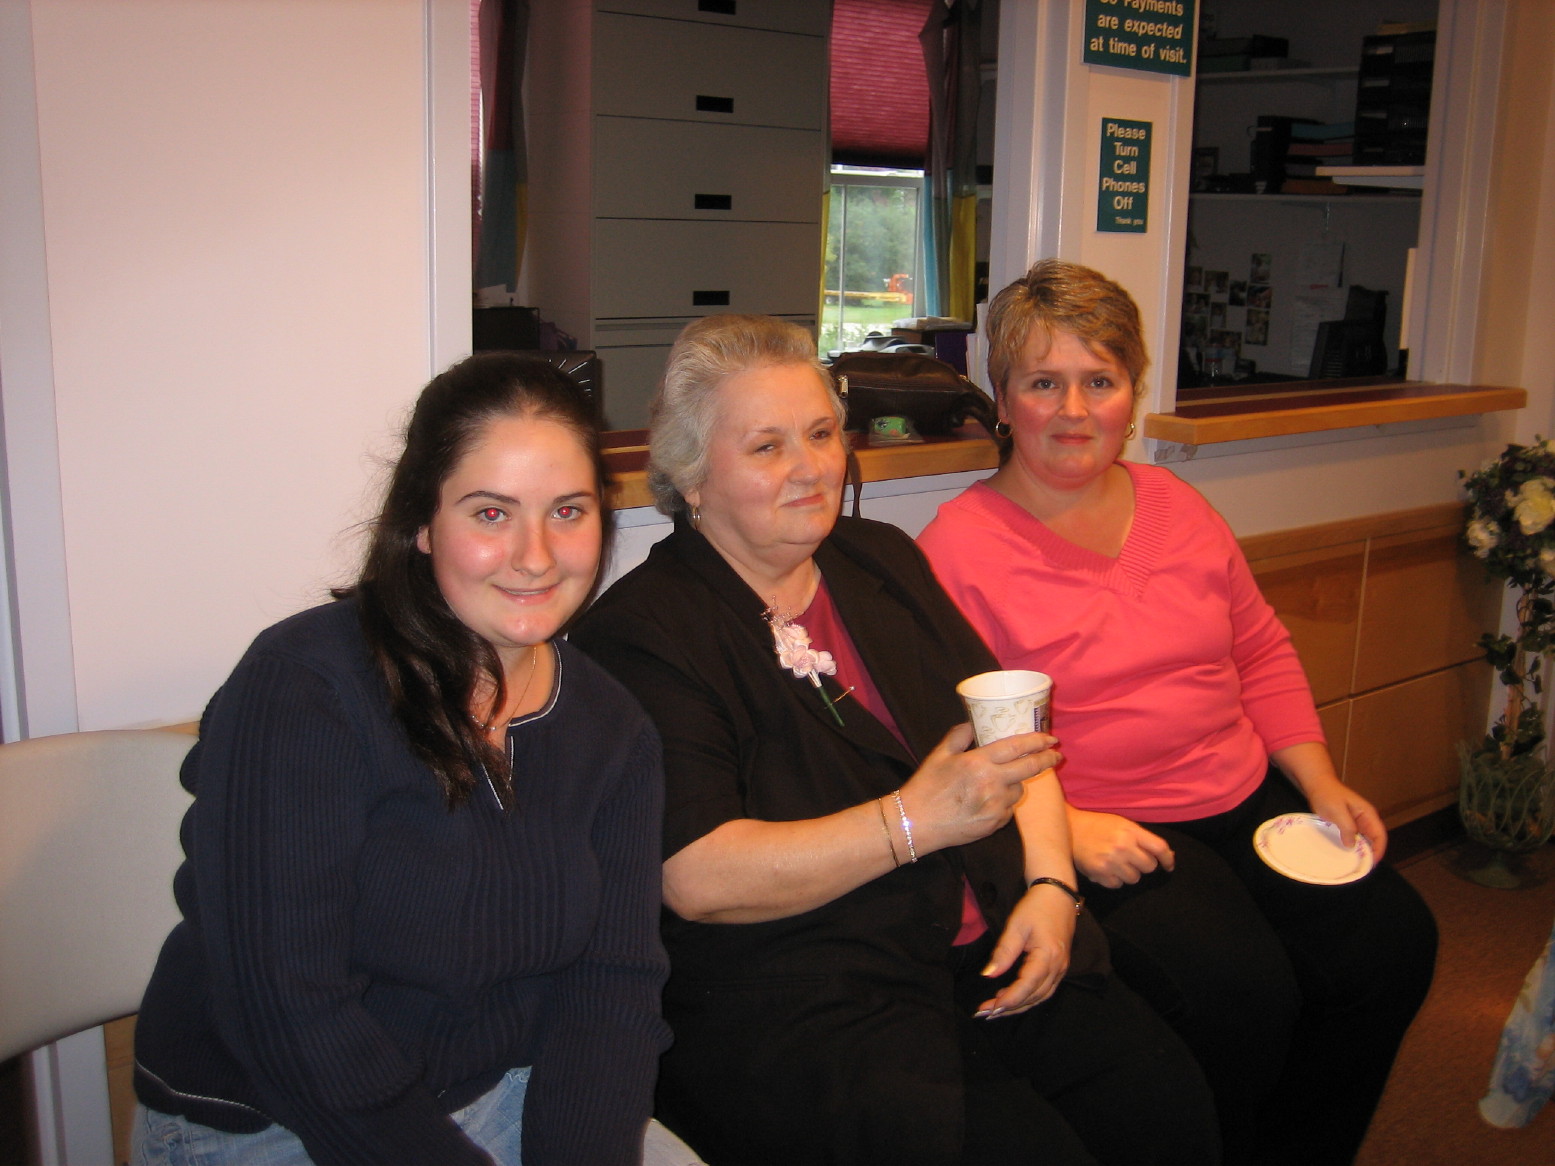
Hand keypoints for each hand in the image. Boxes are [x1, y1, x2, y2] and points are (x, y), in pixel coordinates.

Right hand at [902, 725, 1061, 852]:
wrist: (916, 823)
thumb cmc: (925, 787)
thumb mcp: (939, 755)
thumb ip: (958, 736)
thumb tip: (973, 723)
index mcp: (978, 763)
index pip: (1017, 747)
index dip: (1037, 742)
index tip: (1050, 739)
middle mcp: (992, 783)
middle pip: (1030, 768)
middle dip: (1047, 759)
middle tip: (1056, 755)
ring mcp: (996, 805)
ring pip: (1019, 790)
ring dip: (1016, 783)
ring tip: (1000, 782)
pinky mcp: (995, 823)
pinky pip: (1008, 809)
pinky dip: (1004, 802)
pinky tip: (988, 801)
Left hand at [973, 882, 1075, 1017]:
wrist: (1057, 895)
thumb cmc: (1035, 907)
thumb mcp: (1016, 926)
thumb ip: (1004, 952)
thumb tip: (988, 975)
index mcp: (1048, 956)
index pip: (1027, 986)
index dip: (1009, 1000)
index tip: (989, 1007)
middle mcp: (1058, 967)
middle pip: (1034, 996)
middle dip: (1010, 1008)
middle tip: (985, 1014)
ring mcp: (1061, 969)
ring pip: (1040, 997)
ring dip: (1019, 1006)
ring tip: (995, 1011)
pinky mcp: (1059, 967)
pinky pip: (1044, 990)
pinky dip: (1028, 998)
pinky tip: (1011, 999)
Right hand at [1067, 807, 1173, 888]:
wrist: (1070, 828)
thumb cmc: (1099, 825)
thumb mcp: (1123, 824)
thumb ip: (1144, 839)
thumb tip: (1168, 856)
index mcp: (1130, 831)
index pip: (1159, 848)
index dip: (1168, 859)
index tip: (1169, 866)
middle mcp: (1122, 847)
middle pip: (1149, 867)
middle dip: (1143, 864)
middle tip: (1132, 858)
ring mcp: (1110, 861)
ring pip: (1134, 878)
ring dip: (1129, 873)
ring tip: (1117, 862)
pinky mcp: (1099, 873)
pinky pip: (1118, 885)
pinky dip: (1114, 879)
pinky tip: (1106, 868)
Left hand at [1304, 776, 1387, 859]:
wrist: (1317, 784)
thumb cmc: (1328, 795)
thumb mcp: (1338, 811)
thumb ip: (1347, 828)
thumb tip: (1352, 846)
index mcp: (1368, 815)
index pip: (1380, 835)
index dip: (1379, 850)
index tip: (1372, 863)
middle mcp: (1365, 819)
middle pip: (1374, 840)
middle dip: (1371, 854)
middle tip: (1362, 868)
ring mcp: (1357, 822)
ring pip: (1364, 840)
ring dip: (1361, 851)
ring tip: (1355, 864)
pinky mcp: (1347, 824)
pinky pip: (1354, 838)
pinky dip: (1352, 846)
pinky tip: (1345, 854)